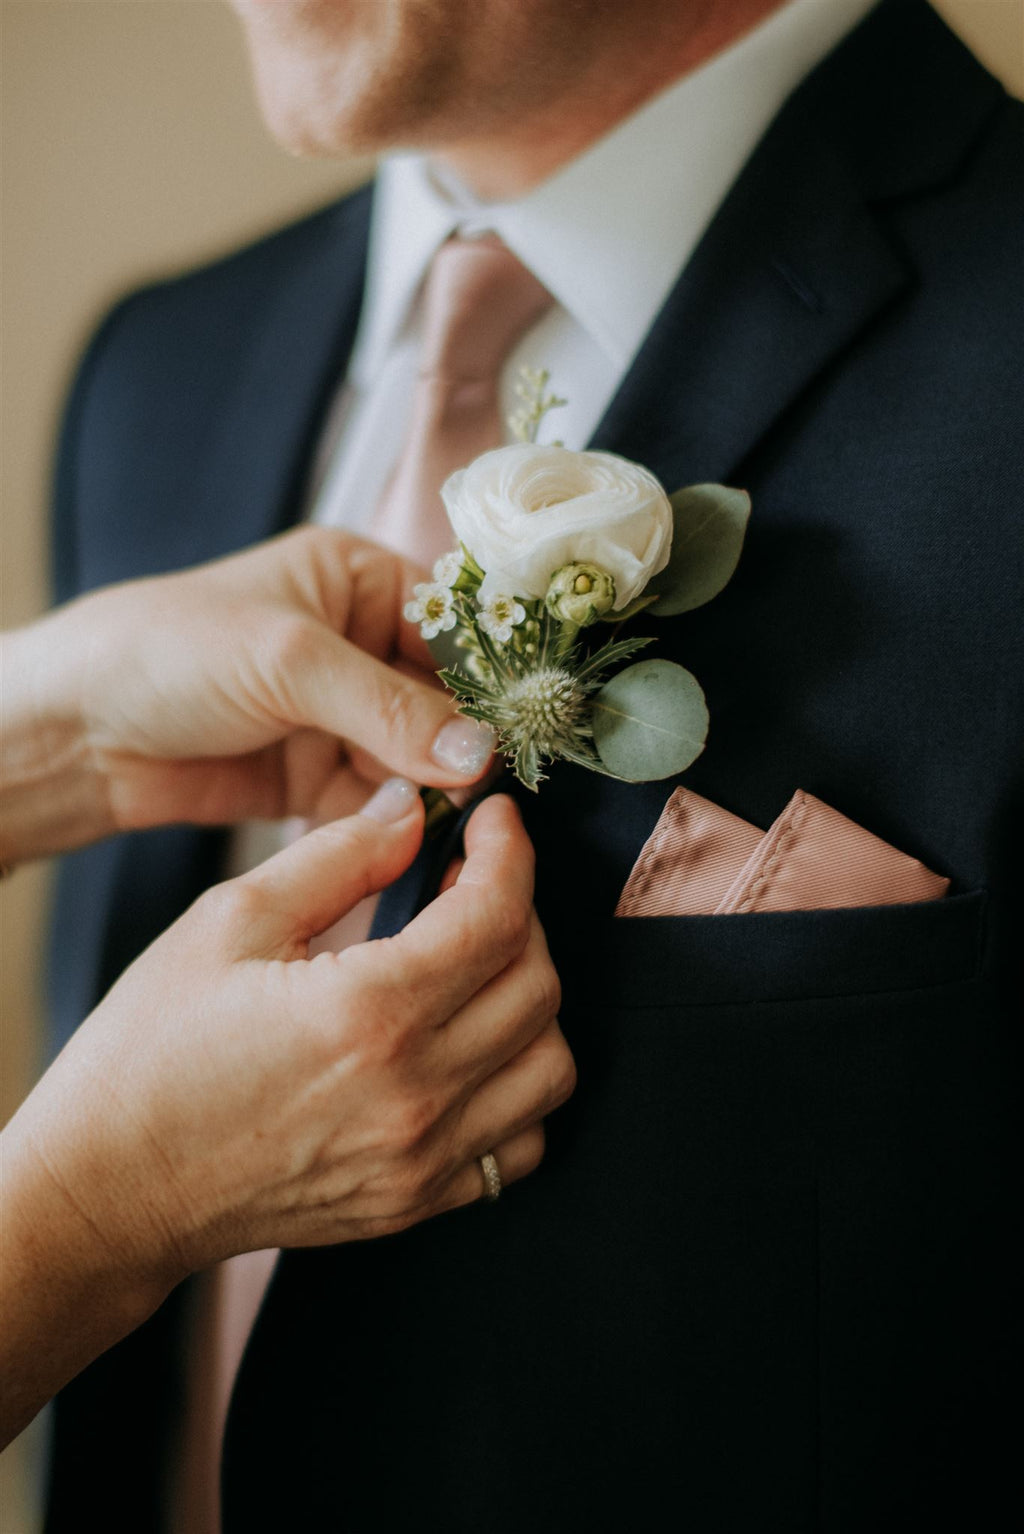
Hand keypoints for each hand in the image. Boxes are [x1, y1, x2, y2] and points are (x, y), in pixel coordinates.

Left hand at [0, 526, 494, 861]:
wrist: (72, 732)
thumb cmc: (166, 652)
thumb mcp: (288, 662)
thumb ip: (390, 709)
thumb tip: (481, 753)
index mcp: (357, 582)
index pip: (453, 626)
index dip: (490, 675)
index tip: (524, 726)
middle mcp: (358, 646)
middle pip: (445, 699)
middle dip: (463, 744)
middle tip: (486, 789)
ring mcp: (339, 717)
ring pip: (419, 758)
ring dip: (433, 789)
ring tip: (450, 818)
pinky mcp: (316, 778)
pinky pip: (380, 802)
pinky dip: (396, 823)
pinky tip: (410, 838)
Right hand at [0, 792, 572, 1441]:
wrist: (110, 1189)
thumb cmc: (151, 1054)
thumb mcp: (229, 922)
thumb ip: (337, 856)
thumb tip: (412, 812)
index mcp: (368, 1012)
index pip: (497, 916)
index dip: (511, 852)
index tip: (495, 823)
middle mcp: (413, 1093)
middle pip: (537, 984)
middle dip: (518, 914)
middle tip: (468, 885)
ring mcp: (420, 1159)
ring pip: (549, 1066)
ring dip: (527, 1001)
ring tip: (471, 967)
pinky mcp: (413, 1201)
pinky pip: (519, 1142)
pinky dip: (515, 1087)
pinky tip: (466, 1049)